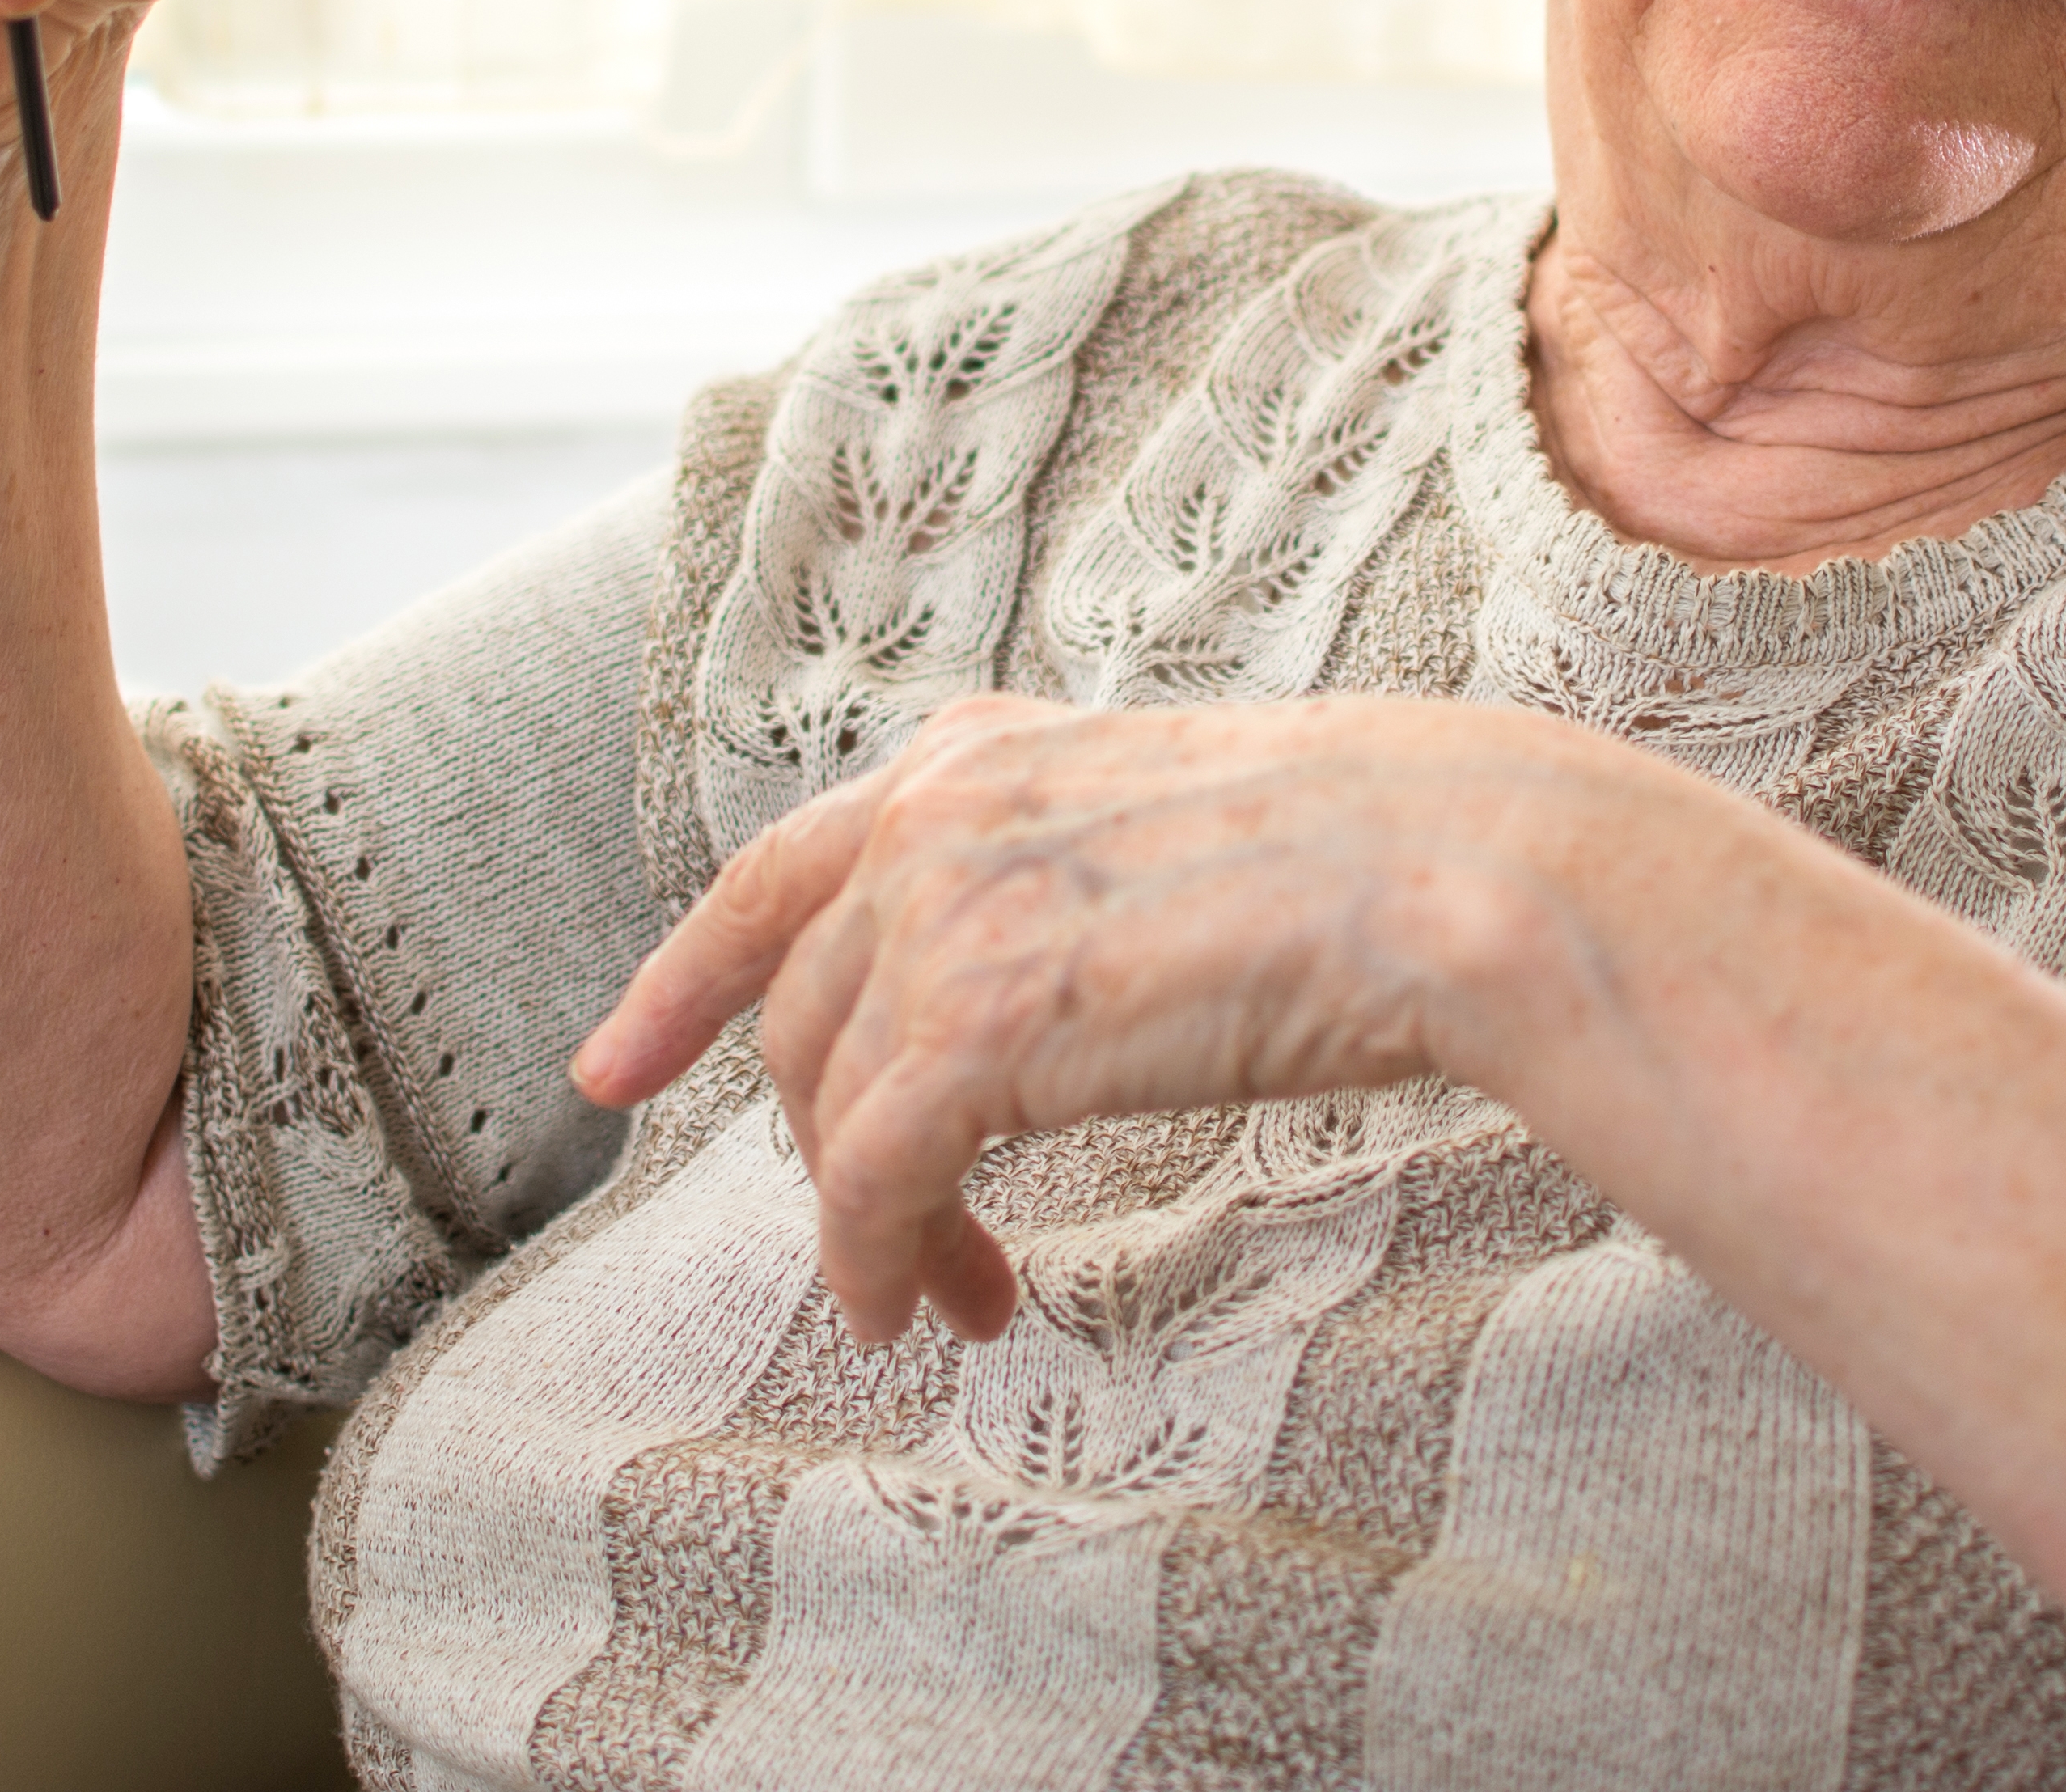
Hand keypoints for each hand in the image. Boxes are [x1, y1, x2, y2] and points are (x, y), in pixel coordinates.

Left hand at [570, 691, 1637, 1346]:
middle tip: (912, 1256)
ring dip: (876, 1228)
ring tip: (951, 1303)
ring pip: (832, 1107)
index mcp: (975, 756)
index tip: (614, 1065)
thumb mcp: (1156, 830)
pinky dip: (881, 1257)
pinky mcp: (980, 1019)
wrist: (1451, 868)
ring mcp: (948, 908)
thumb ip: (1049, 878)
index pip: (772, 871)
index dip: (680, 979)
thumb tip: (1010, 991)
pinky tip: (934, 1310)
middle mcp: (933, 813)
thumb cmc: (1360, 858)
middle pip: (803, 1016)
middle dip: (831, 1146)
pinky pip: (872, 1173)